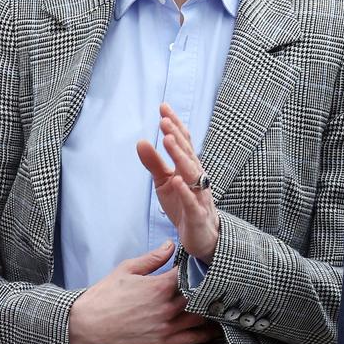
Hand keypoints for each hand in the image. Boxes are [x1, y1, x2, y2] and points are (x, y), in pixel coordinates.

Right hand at [68, 240, 217, 343]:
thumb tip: (170, 245)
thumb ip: (153, 258)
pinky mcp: (163, 341)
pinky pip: (192, 339)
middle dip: (207, 287)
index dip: (198, 268)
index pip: (190, 274)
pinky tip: (214, 328)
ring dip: (210, 309)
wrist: (89, 322)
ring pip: (200, 317)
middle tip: (215, 282)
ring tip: (217, 302)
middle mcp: (166, 307)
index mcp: (159, 286)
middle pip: (199, 295)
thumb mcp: (128, 269)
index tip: (202, 264)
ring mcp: (166, 326)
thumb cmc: (106, 295)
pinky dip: (205, 334)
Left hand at [137, 103, 220, 262]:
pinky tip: (176, 180)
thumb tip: (140, 141)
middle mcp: (197, 177)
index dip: (174, 125)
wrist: (202, 236)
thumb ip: (154, 162)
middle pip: (188, 153)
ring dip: (180, 157)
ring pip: (192, 173)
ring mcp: (199, 195)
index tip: (163, 107)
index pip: (184, 142)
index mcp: (189, 167)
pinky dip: (185, 191)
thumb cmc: (183, 204)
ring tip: (168, 141)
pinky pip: (191, 201)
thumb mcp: (164, 181)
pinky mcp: (197, 214)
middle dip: (177, 137)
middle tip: (164, 120)